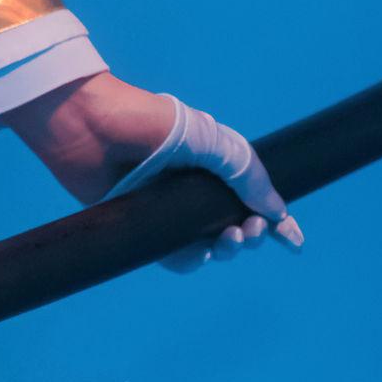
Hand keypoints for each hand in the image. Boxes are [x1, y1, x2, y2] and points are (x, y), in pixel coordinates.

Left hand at [1, 73, 305, 274]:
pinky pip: (170, 254)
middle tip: (246, 230)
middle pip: (232, 225)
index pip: (251, 195)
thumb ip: (245, 174)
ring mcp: (164, 207)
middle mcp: (189, 187)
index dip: (275, 221)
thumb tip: (277, 212)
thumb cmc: (147, 121)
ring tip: (227, 240)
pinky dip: (189, 260)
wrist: (87, 124)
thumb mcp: (209, 140)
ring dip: (225, 249)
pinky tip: (199, 254)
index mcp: (210, 162)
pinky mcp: (139, 224)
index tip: (294, 243)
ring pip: (205, 244)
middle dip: (250, 235)